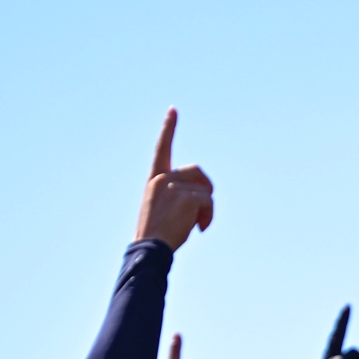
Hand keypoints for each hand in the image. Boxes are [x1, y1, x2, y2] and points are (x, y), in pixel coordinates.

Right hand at [134, 108, 215, 249]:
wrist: (150, 249)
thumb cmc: (157, 234)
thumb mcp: (163, 207)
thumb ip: (177, 192)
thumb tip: (205, 194)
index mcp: (154, 179)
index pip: (162, 149)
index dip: (168, 129)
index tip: (173, 110)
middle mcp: (162, 178)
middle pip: (198, 172)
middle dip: (206, 189)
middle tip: (202, 212)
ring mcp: (173, 186)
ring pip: (206, 190)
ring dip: (207, 208)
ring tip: (196, 224)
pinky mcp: (186, 197)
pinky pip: (209, 202)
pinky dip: (209, 216)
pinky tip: (199, 229)